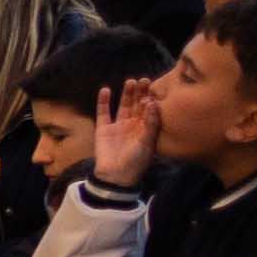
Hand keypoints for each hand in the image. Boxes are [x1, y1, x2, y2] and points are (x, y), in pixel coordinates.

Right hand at [87, 75, 159, 191]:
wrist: (116, 176)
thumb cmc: (136, 161)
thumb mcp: (148, 142)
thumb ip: (151, 123)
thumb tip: (152, 103)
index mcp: (147, 128)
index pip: (150, 110)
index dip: (151, 99)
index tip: (152, 89)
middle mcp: (134, 125)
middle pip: (137, 104)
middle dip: (141, 92)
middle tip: (144, 80)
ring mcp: (118, 126)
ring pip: (123, 105)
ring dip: (126, 93)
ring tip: (130, 81)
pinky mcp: (103, 128)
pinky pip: (103, 112)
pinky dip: (103, 101)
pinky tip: (105, 90)